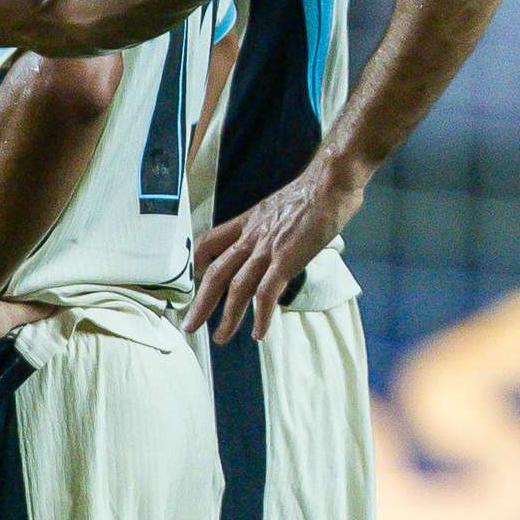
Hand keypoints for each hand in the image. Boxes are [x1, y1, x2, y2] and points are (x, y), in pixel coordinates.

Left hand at [187, 153, 366, 340]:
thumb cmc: (312, 193)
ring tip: (222, 337)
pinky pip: (267, 293)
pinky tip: (259, 332)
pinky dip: (261, 315)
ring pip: (237, 288)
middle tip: (190, 325)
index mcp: (247, 223)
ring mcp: (267, 249)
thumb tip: (276, 240)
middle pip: (216, 273)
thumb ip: (271, 227)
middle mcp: (251, 237)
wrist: (329, 183)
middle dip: (201, 302)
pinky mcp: (286, 259)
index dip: (198, 264)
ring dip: (228, 316)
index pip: (209, 242)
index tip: (194, 282)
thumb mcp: (278, 207)